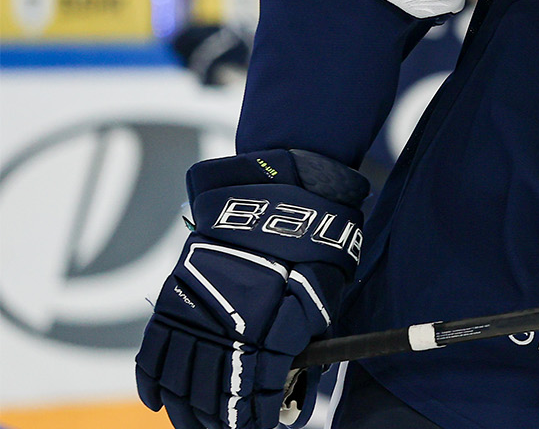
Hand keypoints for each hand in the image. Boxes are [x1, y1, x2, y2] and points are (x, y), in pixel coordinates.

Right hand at [136, 150, 367, 428]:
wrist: (276, 198)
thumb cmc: (311, 249)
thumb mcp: (322, 301)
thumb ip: (302, 345)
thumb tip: (294, 382)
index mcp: (267, 335)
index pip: (256, 397)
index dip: (258, 419)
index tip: (263, 428)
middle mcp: (224, 331)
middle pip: (214, 396)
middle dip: (221, 422)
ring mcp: (193, 315)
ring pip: (180, 382)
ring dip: (187, 412)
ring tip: (195, 427)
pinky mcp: (173, 299)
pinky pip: (153, 351)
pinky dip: (151, 381)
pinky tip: (156, 403)